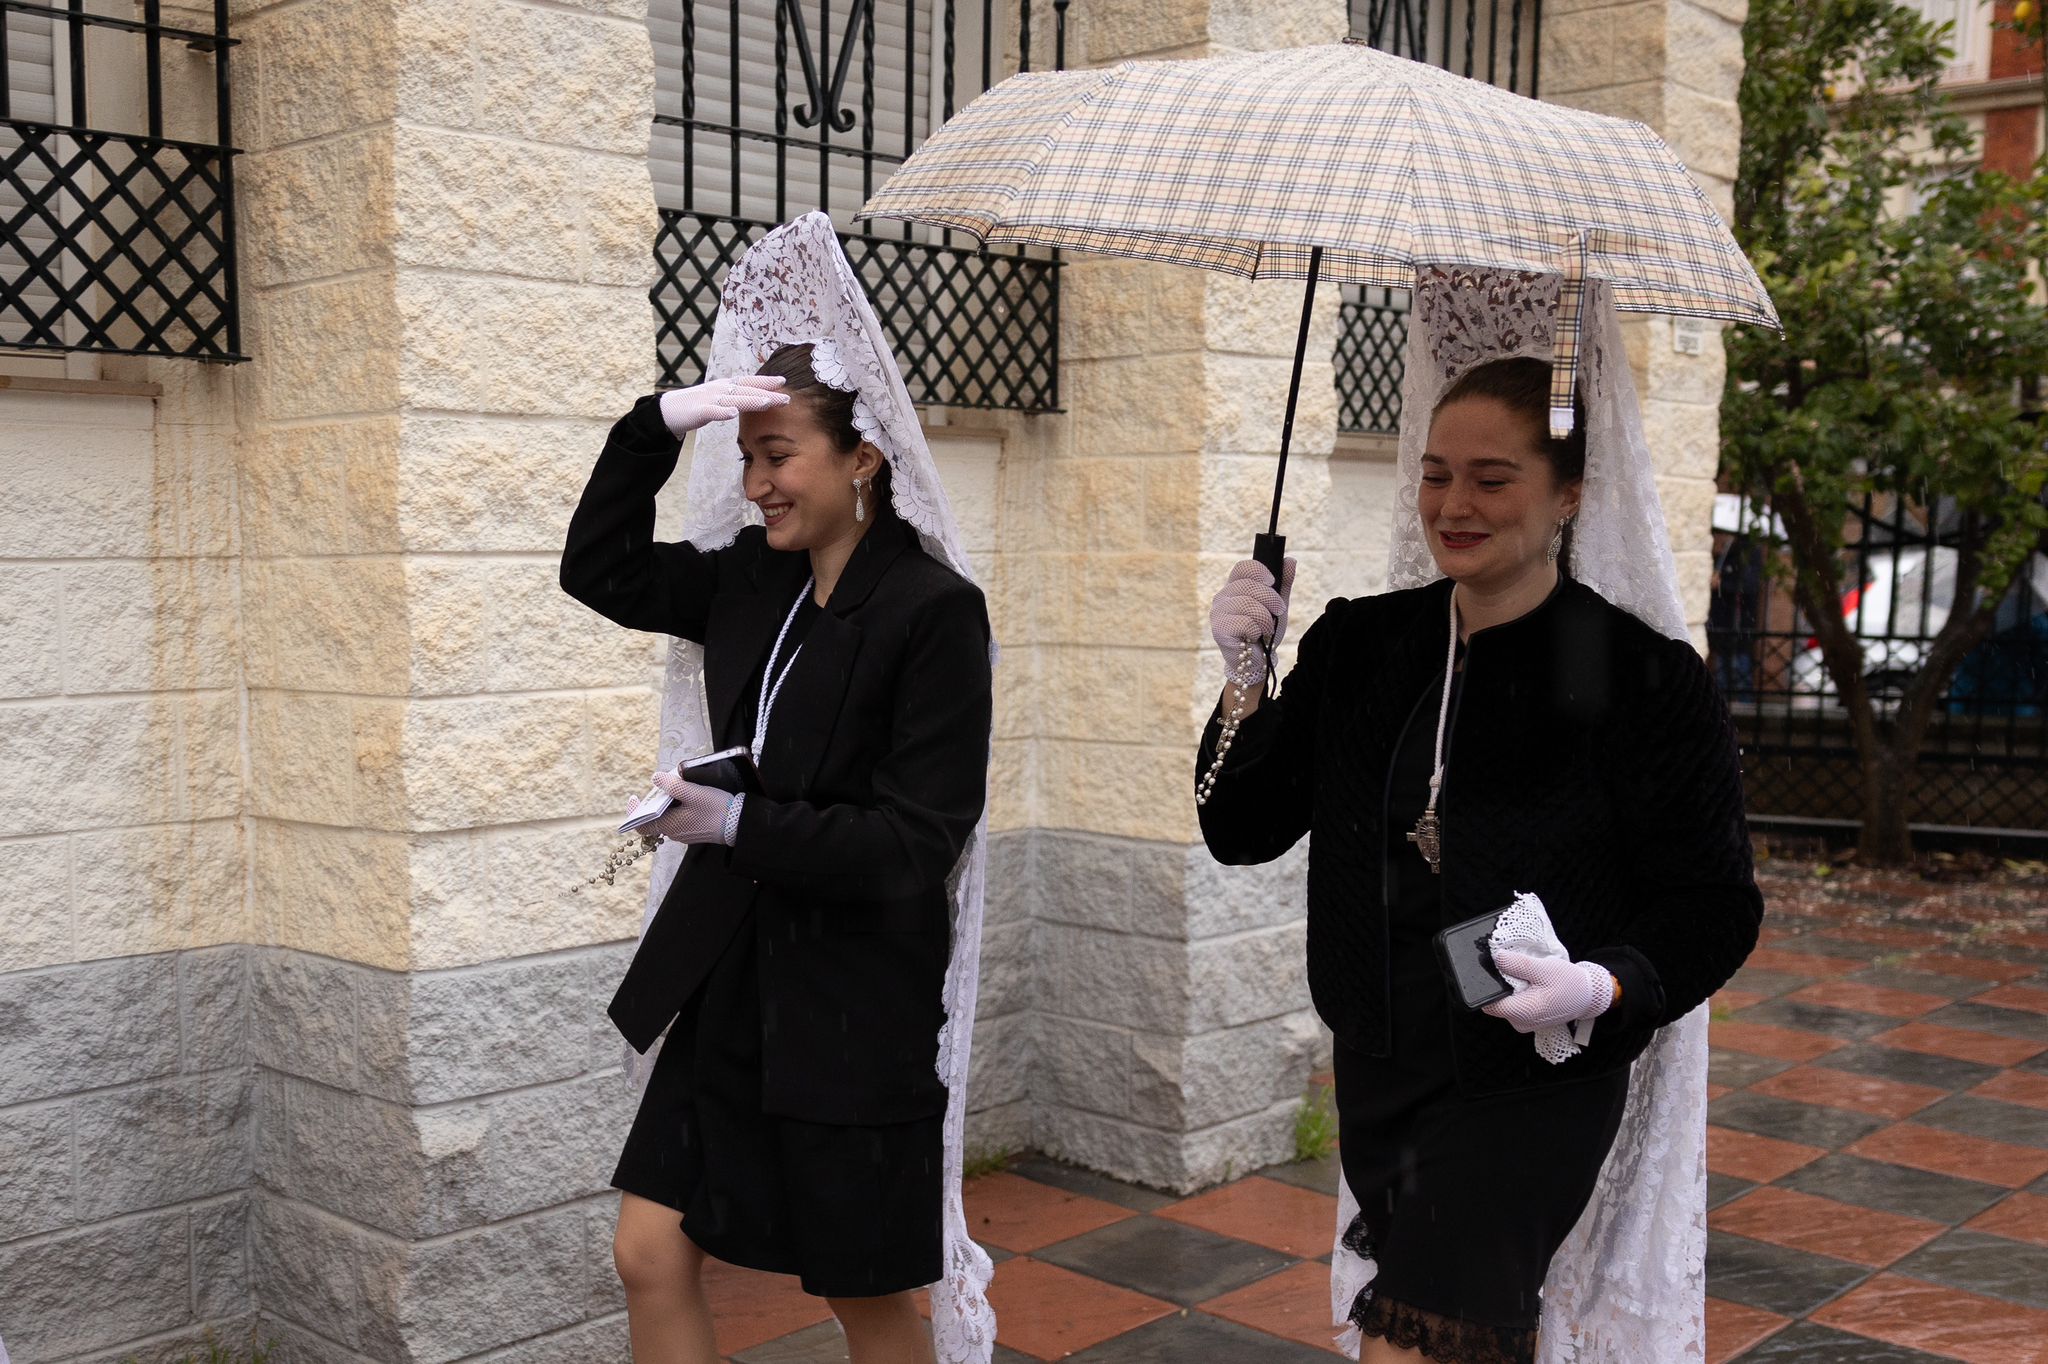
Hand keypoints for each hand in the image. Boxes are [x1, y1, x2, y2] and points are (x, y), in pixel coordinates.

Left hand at [628, 772, 741, 845]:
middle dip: (655, 802)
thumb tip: (655, 778)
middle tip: (662, 785)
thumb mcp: (694, 793)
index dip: (634, 812)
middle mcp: (674, 833)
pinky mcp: (695, 832)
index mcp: (669, 825)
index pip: (641, 826)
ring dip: (668, 805)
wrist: (738, 824)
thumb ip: (673, 786)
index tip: (634, 798)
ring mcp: (685, 834)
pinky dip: (678, 809)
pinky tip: (689, 798)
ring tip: (677, 788)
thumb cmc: (716, 809)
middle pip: (656, 819)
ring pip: (669, 819)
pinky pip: (680, 821)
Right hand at [657, 375, 788, 437]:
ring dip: (752, 400)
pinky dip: (722, 411)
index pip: (748, 382)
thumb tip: (755, 399)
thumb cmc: (695, 406)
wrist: (667, 411)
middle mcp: (719, 389)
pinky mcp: (698, 411)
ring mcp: (709, 399)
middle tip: (787, 397)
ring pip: (734, 398)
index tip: (783, 382)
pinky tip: (733, 413)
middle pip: (747, 390)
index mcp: (725, 386)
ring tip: (768, 402)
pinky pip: (712, 411)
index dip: (765, 381)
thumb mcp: (718, 399)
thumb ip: (735, 398)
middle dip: (767, 393)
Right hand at [1208, 557, 1295, 687]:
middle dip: (1271, 599)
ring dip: (1266, 618)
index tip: (1272, 582)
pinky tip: (1255, 637)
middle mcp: (1222, 597)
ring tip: (1268, 628)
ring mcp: (1218, 613)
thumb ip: (1283, 584)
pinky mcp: (1219, 629)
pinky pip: (1244, 622)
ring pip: (1247, 604)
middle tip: (1279, 611)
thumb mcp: (1278, 606)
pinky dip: (1257, 630)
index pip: (1242, 568)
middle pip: (1248, 586)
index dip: (1259, 570)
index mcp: (1234, 587)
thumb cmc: (1265, 632)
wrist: (1259, 661)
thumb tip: (1290, 560)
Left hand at [1481, 949, 1614, 1033]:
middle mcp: (1520, 1022)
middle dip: (1501, 983)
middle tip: (1515, 968)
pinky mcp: (1529, 1019)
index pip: (1489, 1002)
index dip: (1488, 985)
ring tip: (1527, 975)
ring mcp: (1524, 1022)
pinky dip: (1519, 992)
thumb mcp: (1543, 969)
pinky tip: (1531, 982)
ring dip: (1511, 987)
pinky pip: (1515, 1004)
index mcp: (1522, 1013)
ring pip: (1506, 1002)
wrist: (1588, 996)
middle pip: (1496, 1001)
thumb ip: (1518, 964)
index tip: (1495, 969)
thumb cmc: (1569, 983)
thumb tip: (1497, 958)